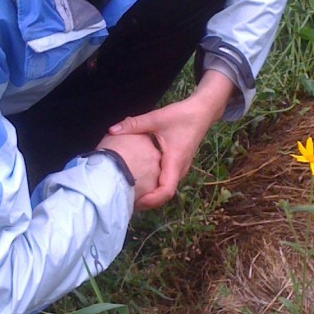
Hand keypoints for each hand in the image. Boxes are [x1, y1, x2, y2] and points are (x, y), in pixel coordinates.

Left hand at [107, 70, 234, 209]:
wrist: (202, 112)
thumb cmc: (182, 115)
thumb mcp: (156, 118)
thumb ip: (134, 125)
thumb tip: (111, 130)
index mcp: (175, 161)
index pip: (166, 191)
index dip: (152, 200)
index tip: (135, 201)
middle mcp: (180, 169)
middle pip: (164, 194)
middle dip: (147, 201)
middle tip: (125, 199)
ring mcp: (180, 168)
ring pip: (165, 188)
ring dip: (150, 193)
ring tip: (130, 192)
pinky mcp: (178, 164)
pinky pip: (166, 180)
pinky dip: (154, 185)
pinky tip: (140, 179)